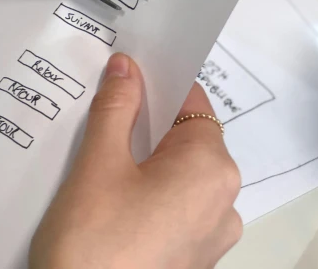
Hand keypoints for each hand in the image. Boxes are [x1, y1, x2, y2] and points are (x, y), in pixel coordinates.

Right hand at [30, 53, 241, 268]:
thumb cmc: (94, 241)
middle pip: (186, 140)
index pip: (193, 103)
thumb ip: (116, 109)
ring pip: (178, 175)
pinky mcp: (190, 260)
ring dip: (143, 160)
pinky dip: (148, 193)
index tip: (125, 76)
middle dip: (145, 124)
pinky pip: (174, 208)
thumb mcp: (98, 164)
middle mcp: (222, 202)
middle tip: (101, 117)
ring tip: (97, 160)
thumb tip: (127, 68)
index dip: (159, 84)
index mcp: (210, 169)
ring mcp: (210, 237)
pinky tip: (109, 199)